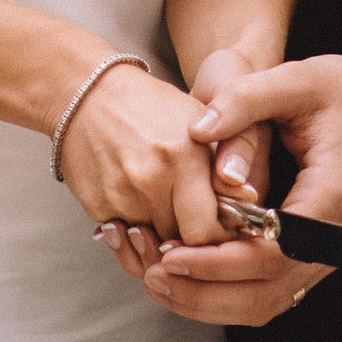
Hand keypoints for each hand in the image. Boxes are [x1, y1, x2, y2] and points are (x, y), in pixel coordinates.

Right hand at [60, 62, 226, 271]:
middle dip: (189, 240)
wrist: (91, 95)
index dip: (216, 237)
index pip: (206, 230)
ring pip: (150, 246)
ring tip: (166, 215)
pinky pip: (124, 238)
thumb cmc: (152, 107)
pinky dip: (135, 230)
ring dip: (161, 237)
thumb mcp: (198, 121)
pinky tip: (139, 205)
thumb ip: (226, 159)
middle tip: (193, 227)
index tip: (219, 231)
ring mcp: (120, 196)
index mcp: (184, 157)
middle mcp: (150, 180)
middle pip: (178, 243)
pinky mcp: (97, 205)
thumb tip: (250, 199)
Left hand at [144, 53, 341, 328]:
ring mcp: (325, 253)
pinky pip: (272, 291)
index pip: (269, 254)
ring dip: (212, 302)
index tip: (171, 254)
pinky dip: (230, 294)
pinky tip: (193, 279)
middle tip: (154, 275)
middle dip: (204, 292)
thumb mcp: (297, 80)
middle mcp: (332, 239)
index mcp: (329, 199)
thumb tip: (196, 129)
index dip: (217, 263)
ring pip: (267, 302)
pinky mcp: (315, 253)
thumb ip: (245, 99)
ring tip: (162, 283)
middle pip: (265, 293)